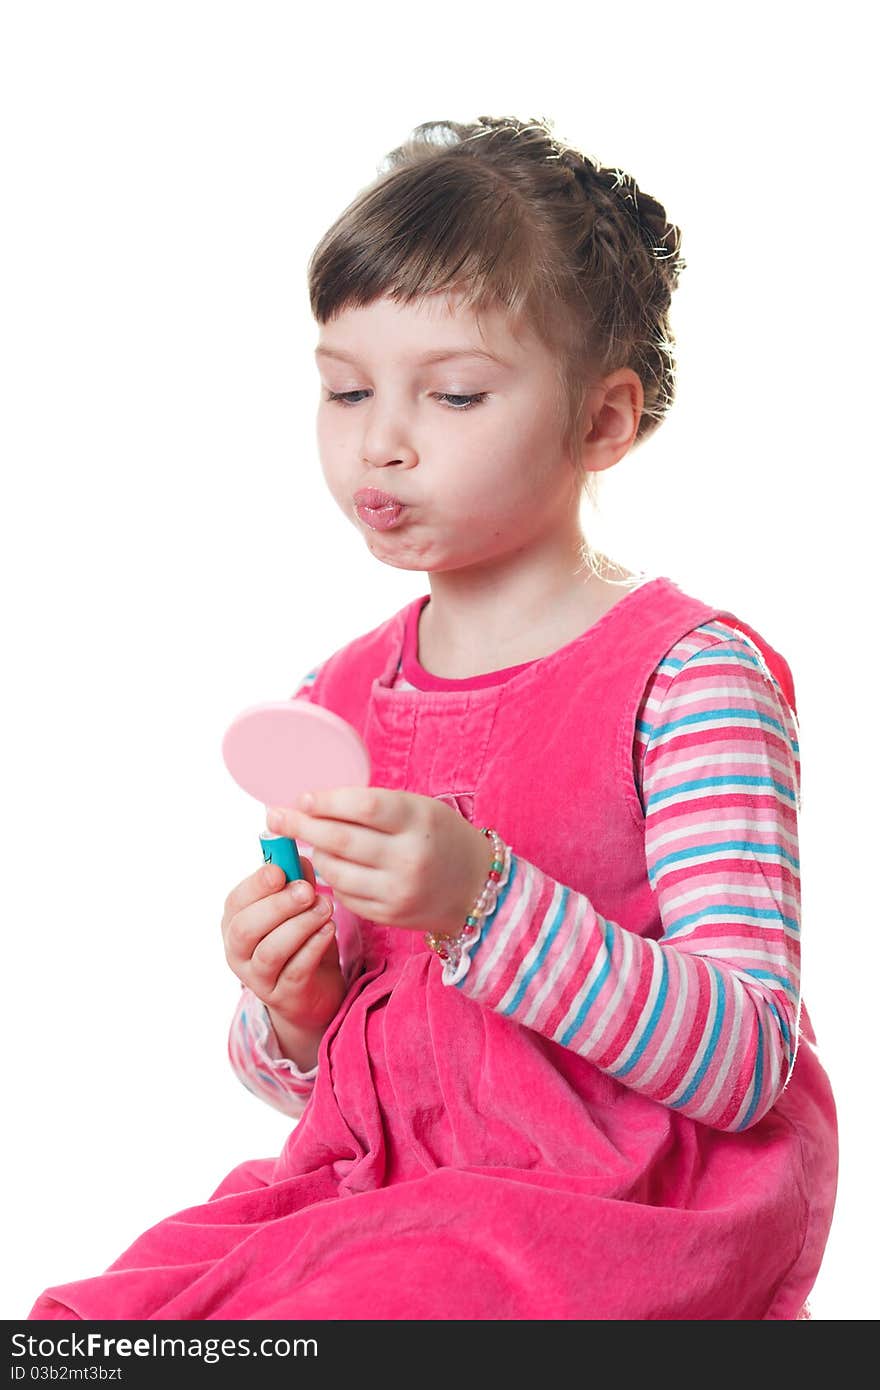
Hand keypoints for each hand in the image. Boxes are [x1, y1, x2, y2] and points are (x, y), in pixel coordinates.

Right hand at [220, 855, 345, 1065]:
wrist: (314, 993)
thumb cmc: (301, 942)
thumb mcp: (299, 909)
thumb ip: (297, 882)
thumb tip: (299, 856)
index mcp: (235, 923)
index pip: (235, 902)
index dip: (256, 885)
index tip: (280, 870)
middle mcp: (238, 953)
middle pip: (246, 929)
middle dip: (277, 905)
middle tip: (307, 890)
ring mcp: (258, 979)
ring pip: (270, 952)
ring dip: (299, 925)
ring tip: (325, 908)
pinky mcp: (284, 996)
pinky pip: (295, 971)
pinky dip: (313, 947)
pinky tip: (329, 930)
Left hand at [266, 788, 494, 936]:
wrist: (476, 887)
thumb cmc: (440, 837)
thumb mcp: (418, 808)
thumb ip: (373, 806)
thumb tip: (314, 803)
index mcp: (418, 821)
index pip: (361, 807)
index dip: (325, 802)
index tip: (301, 798)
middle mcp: (408, 858)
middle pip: (340, 840)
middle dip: (300, 826)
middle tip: (275, 816)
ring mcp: (397, 891)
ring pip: (335, 871)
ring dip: (316, 854)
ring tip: (310, 841)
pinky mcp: (389, 915)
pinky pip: (344, 896)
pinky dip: (332, 879)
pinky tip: (331, 866)